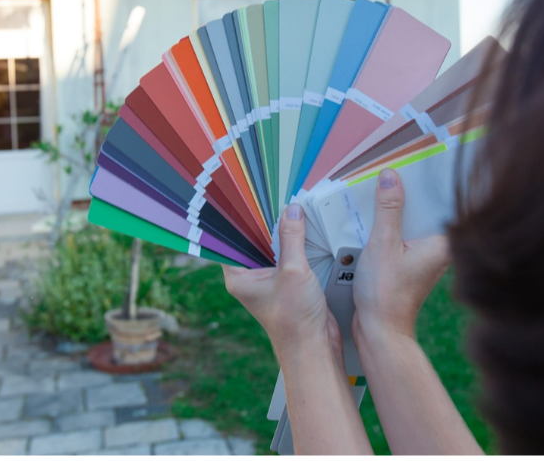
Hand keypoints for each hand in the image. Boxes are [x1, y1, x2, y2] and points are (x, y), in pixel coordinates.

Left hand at [223, 204, 341, 359]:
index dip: (236, 219)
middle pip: (252, 241)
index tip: (244, 197)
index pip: (229, 240)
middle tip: (272, 196)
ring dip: (280, 232)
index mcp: (239, 276)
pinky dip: (293, 244)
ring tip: (288, 207)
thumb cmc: (295, 318)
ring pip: (270, 248)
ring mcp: (268, 280)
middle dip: (263, 222)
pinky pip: (285, 256)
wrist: (314, 347)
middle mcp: (249, 277)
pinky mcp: (286, 282)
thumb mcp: (293, 271)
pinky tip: (303, 228)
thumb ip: (291, 238)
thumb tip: (292, 209)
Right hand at [352, 168, 449, 343]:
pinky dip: (392, 224)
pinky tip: (374, 215)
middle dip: (411, 191)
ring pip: (414, 222)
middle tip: (396, 167)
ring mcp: (426, 257)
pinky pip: (404, 234)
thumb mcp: (382, 244)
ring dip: (398, 208)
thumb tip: (390, 176)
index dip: (435, 180)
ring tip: (382, 186)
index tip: (425, 158)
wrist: (380, 331)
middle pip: (427, 209)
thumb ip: (387, 209)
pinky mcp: (412, 263)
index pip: (444, 202)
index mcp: (443, 243)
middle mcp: (440, 249)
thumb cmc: (386, 294)